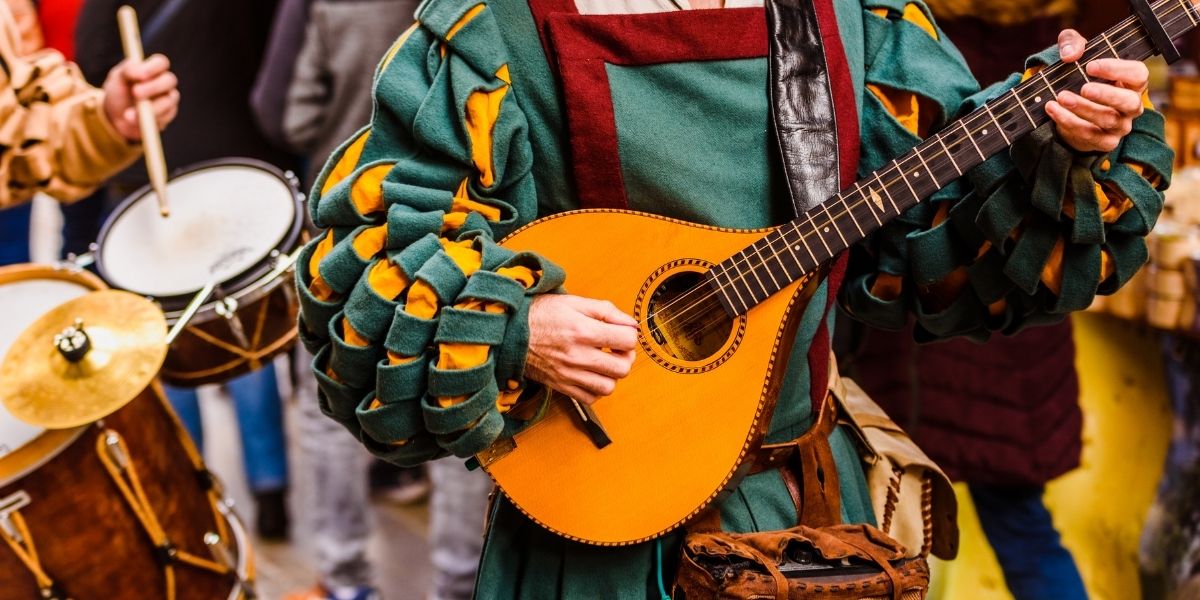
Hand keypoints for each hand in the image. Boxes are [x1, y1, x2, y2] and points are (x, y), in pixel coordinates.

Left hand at [102, 54, 179, 141]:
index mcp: (152, 69)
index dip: (153, 68)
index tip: (140, 76)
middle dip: (153, 87)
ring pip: (168, 101)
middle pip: (169, 80)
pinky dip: (148, 120)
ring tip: (128, 115)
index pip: (161, 62)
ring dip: (150, 108)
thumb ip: (128, 70)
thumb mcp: (117, 78)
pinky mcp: (168, 115)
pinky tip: (132, 121)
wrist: (116, 117)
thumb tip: (140, 72)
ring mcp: (168, 99)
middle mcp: (164, 82)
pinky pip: (164, 117)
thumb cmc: (118, 92)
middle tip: (136, 93)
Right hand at [525, 295, 638, 404]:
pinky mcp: (562, 386)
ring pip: (609, 387)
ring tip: (605, 363)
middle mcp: (577, 355)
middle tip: (618, 349)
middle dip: (626, 357)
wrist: (510, 332)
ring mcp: (569, 374)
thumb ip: (606, 311)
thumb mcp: (574, 302)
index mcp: (583, 330)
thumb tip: (631, 323)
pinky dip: (596, 389)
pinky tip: (592, 374)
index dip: (630, 335)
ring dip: (612, 376)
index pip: (627, 340)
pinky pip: (590, 398)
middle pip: (622, 368)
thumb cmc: (541, 314)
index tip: (622, 333)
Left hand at [1046, 29, 1146, 152]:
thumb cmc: (1079, 75)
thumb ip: (1072, 43)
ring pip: (1107, 120)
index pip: (1138, 74)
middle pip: (1129, 101)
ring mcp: (1120, 126)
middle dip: (1106, 95)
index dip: (1118, 70)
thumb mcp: (1075, 53)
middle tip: (1084, 88)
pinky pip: (1089, 134)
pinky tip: (1053, 109)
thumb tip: (1070, 54)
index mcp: (1131, 82)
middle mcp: (1131, 105)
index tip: (1091, 66)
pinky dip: (1068, 122)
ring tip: (1061, 97)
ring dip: (1082, 109)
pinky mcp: (1104, 142)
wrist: (1067, 108)